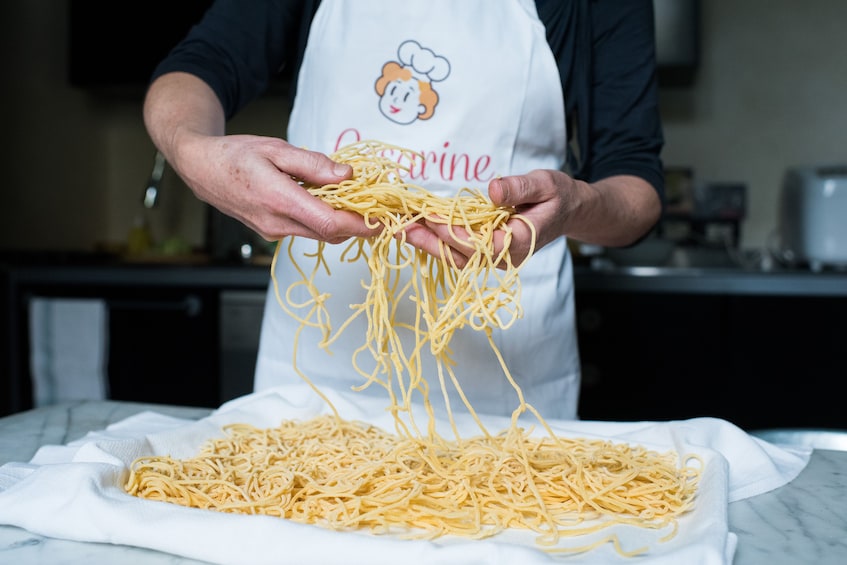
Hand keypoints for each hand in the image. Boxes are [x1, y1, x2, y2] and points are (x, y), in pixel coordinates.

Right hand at [143, 72, 379, 244]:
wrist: (200, 169)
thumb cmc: (235, 154)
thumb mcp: (276, 149)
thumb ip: (314, 164)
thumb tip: (348, 175)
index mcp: (278, 200)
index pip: (329, 222)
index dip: (360, 224)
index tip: (384, 220)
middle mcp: (276, 224)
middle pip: (329, 233)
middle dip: (358, 225)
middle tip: (380, 210)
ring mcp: (272, 232)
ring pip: (319, 234)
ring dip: (341, 223)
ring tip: (358, 202)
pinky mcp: (271, 233)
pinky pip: (306, 231)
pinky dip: (323, 221)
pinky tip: (329, 203)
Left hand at [400, 169, 660, 268]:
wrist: (567, 209)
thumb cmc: (558, 195)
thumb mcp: (545, 183)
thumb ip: (519, 187)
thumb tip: (492, 190)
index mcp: (520, 244)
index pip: (480, 246)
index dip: (453, 234)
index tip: (431, 218)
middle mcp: (504, 257)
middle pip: (461, 257)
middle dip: (430, 241)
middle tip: (402, 225)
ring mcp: (493, 257)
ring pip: (455, 257)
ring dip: (428, 243)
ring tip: (401, 227)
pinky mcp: (484, 251)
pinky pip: (457, 251)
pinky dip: (435, 241)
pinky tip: (416, 228)